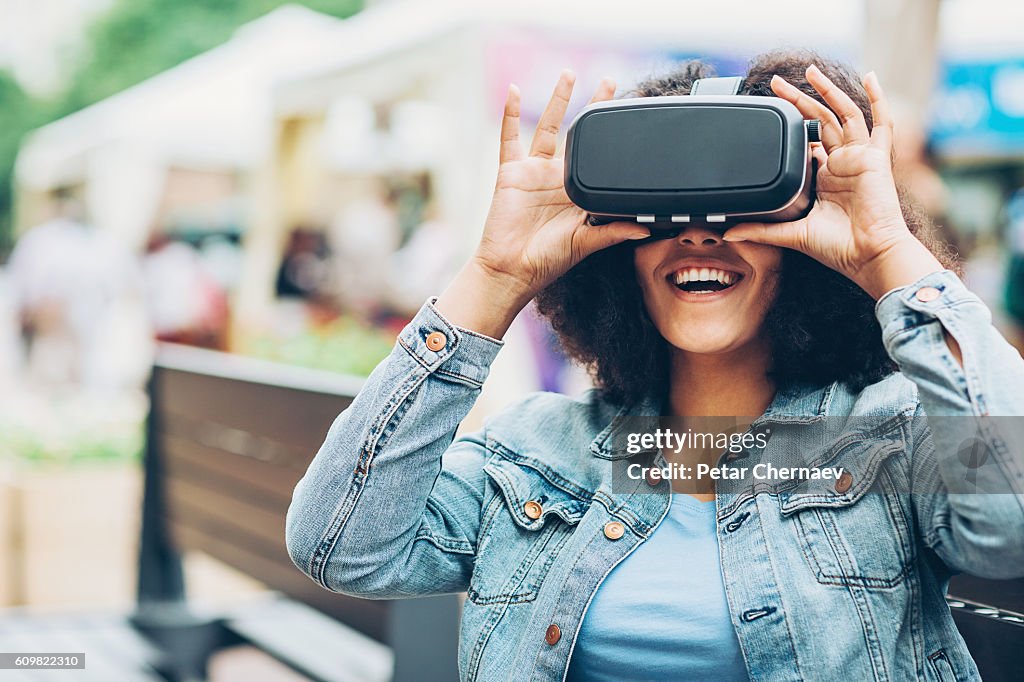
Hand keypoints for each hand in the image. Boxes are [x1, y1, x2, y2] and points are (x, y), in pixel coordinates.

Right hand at [473, 71, 649, 299]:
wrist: (513, 269)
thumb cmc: (548, 261)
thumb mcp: (586, 243)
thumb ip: (613, 232)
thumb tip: (646, 227)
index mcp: (578, 192)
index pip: (600, 155)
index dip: (613, 135)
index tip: (631, 113)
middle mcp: (558, 177)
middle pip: (578, 133)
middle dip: (592, 107)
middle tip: (610, 80)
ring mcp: (534, 171)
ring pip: (547, 126)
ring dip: (557, 99)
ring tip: (569, 73)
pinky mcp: (511, 172)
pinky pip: (509, 138)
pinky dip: (509, 114)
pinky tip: (512, 90)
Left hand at [722, 65, 942, 298]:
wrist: (867, 254)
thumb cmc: (837, 248)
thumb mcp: (791, 234)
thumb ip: (760, 230)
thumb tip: (728, 233)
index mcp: (822, 178)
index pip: (805, 142)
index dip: (790, 124)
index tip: (772, 109)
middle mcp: (840, 164)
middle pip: (819, 121)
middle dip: (798, 100)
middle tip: (777, 82)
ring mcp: (858, 158)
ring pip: (842, 114)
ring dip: (827, 91)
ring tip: (810, 70)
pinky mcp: (875, 158)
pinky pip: (881, 122)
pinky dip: (878, 99)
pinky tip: (870, 76)